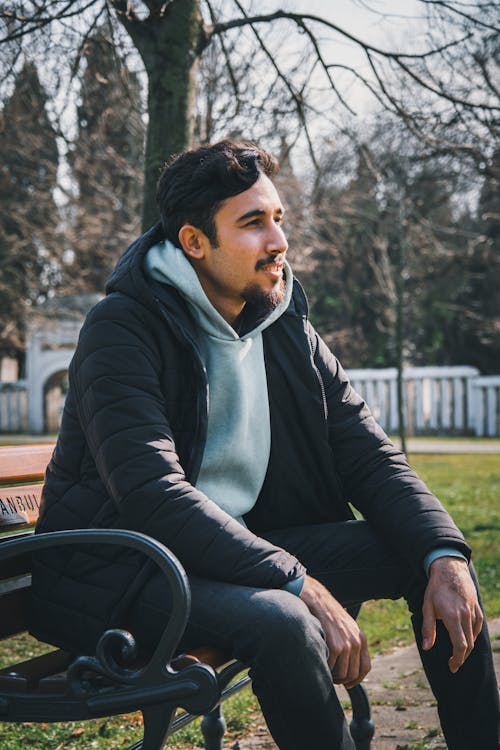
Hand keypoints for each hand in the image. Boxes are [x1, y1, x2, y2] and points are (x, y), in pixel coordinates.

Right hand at [299, 575, 370, 687]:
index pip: (365, 667)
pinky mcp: (335, 646)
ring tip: (326, 671)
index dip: (357, 679)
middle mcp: (357, 642)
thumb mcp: (346, 627)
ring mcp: (347, 644)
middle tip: (333, 678)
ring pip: (343, 674)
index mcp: (361, 638)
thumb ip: (351, 643)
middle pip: (353, 674)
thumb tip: (349, 665)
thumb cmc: (329, 615)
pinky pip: (332, 667)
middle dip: (342, 680)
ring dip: (333, 677)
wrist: (318, 600)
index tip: (348, 683)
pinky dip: (326, 669)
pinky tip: (321, 663)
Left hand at [422, 557, 482, 672]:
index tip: (452, 667)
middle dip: (461, 657)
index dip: (457, 659)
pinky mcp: (477, 608)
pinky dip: (473, 636)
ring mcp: (474, 611)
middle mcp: (466, 615)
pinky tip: (466, 639)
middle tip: (453, 664)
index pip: (460, 645)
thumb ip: (428, 628)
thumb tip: (426, 647)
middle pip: (469, 644)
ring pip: (474, 637)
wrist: (450, 568)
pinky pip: (477, 627)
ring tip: (458, 654)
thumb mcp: (427, 606)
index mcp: (453, 616)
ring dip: (467, 648)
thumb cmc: (436, 588)